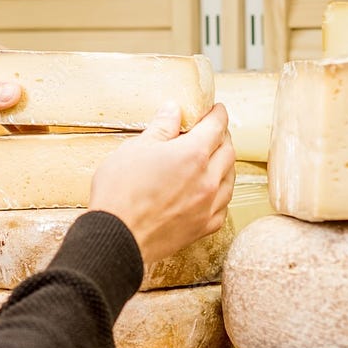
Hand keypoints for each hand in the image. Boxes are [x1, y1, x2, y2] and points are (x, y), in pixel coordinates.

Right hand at [89, 103, 234, 267]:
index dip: (218, 114)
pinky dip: (221, 193)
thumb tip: (173, 110)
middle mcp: (208, 179)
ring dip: (225, 165)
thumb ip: (160, 128)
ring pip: (230, 179)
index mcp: (193, 154)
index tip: (216, 110)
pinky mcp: (203, 227)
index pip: (216, 127)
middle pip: (228, 151)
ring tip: (214, 160)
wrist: (117, 237)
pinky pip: (223, 206)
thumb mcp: (135, 149)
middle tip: (212, 132)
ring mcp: (208, 205)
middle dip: (222, 137)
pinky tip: (211, 191)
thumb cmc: (121, 191)